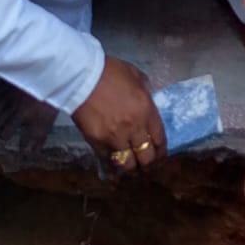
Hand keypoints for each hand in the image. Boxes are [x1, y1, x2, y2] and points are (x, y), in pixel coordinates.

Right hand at [71, 56, 165, 173]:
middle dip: (149, 165)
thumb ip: (145, 91)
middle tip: (147, 166)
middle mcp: (134, 128)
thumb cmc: (110, 72)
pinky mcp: (98, 143)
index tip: (161, 156)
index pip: (160, 139)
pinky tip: (114, 172)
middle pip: (147, 157)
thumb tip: (148, 102)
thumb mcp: (136, 75)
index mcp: (146, 110)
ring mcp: (116, 138)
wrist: (82, 77)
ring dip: (132, 169)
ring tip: (131, 170)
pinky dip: (112, 169)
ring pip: (129, 165)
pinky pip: (109, 162)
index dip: (162, 152)